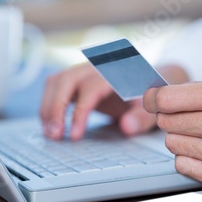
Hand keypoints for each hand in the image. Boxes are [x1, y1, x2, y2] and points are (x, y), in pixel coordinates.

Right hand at [40, 62, 156, 139]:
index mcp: (116, 71)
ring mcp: (84, 70)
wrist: (148, 78)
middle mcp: (96, 66)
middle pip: (66, 80)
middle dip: (55, 108)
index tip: (75, 135)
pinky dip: (48, 105)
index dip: (79, 112)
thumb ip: (142, 117)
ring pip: (56, 81)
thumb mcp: (153, 107)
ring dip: (48, 107)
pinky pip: (54, 86)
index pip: (90, 88)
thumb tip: (126, 127)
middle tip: (54, 135)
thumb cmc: (149, 93)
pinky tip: (51, 125)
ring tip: (51, 133)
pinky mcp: (76, 79)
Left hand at [143, 80, 201, 194]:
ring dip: (181, 138)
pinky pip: (182, 166)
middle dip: (171, 117)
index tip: (151, 98)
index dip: (154, 97)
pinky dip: (188, 158)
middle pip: (166, 122)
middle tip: (187, 117)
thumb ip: (198, 91)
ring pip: (172, 144)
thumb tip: (159, 96)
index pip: (168, 98)